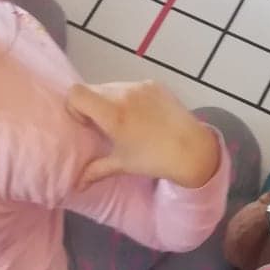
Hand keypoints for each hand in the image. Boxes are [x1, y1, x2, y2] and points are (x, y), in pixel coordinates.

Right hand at [67, 80, 220, 189]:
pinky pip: (131, 86)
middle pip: (93, 89)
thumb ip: (95, 171)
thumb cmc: (154, 159)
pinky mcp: (154, 84)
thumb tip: (77, 185)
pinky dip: (129, 98)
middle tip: (103, 126)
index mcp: (112, 112)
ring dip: (110, 101)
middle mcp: (124, 93)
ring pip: (112, 86)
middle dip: (92, 106)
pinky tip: (142, 116)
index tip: (87, 124)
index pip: (77, 93)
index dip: (76, 107)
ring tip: (125, 122)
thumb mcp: (122, 164)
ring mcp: (141, 86)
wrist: (193, 149)